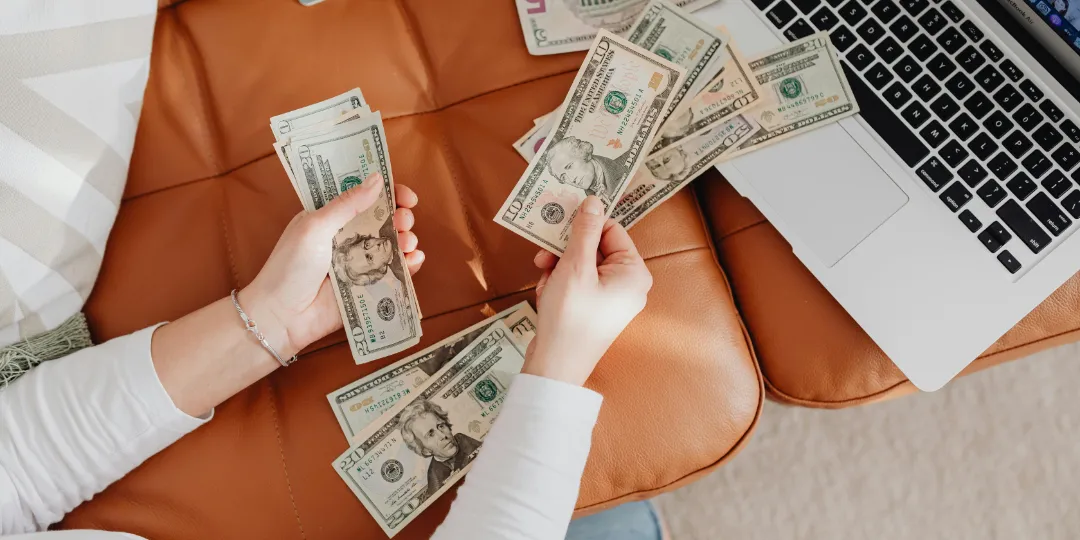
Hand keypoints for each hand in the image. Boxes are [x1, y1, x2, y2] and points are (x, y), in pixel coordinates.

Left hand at [239, 172, 422, 357]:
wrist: (282, 316)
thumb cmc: (290, 267)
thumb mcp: (315, 227)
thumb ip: (347, 204)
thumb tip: (377, 179)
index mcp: (332, 218)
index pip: (364, 197)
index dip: (388, 193)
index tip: (406, 196)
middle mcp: (348, 237)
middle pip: (384, 220)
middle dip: (401, 216)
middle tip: (404, 220)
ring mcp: (360, 263)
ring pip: (392, 246)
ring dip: (406, 239)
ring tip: (407, 242)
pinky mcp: (368, 287)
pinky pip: (394, 273)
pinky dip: (409, 266)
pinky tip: (414, 260)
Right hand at [526, 196, 652, 385]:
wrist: (556, 366)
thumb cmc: (569, 317)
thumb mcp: (575, 267)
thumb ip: (584, 231)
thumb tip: (594, 200)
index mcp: (634, 272)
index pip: (611, 229)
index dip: (584, 227)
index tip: (558, 226)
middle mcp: (628, 284)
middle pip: (594, 247)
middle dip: (565, 252)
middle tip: (543, 259)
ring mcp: (611, 298)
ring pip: (581, 264)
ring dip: (558, 269)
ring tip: (546, 284)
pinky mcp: (594, 309)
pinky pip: (577, 282)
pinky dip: (558, 284)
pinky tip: (547, 296)